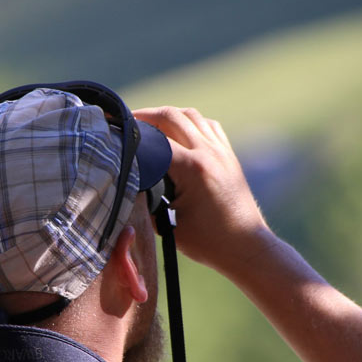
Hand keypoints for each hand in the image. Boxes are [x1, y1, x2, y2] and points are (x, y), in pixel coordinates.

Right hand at [132, 106, 269, 272]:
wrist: (247, 247)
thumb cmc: (209, 242)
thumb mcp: (168, 225)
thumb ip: (147, 202)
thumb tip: (130, 186)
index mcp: (192, 168)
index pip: (154, 138)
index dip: (131, 134)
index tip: (114, 133)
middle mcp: (208, 152)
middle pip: (171, 116)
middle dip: (145, 115)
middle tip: (126, 121)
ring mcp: (221, 151)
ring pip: (191, 116)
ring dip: (168, 115)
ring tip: (149, 122)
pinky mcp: (228, 156)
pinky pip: (208, 125)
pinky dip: (189, 122)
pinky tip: (179, 131)